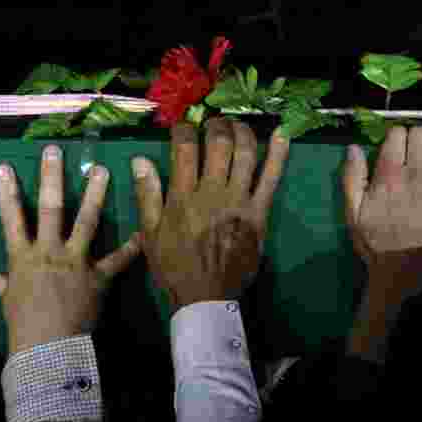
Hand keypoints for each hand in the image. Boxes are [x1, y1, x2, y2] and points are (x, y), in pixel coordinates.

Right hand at [0, 145, 141, 355]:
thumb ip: (3, 286)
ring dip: (96, 194)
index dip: (7, 192)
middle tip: (55, 150)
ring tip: (102, 169)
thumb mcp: (9, 303)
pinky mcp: (98, 277)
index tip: (4, 166)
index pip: (11, 219)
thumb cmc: (23, 327)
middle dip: (52, 177)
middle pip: (50, 208)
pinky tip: (143, 232)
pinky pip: (118, 260)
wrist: (48, 348)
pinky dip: (132, 248)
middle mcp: (49, 251)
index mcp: (24, 257)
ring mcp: (76, 261)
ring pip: (87, 221)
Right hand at [131, 117, 290, 312]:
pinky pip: (271, 179)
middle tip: (213, 124)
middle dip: (216, 126)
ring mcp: (239, 201)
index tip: (183, 127)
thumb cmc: (174, 266)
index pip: (184, 148)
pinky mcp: (259, 213)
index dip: (184, 129)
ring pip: (245, 154)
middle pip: (219, 144)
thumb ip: (146, 194)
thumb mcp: (149, 233)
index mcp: (183, 196)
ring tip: (237, 125)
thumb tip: (140, 159)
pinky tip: (282, 135)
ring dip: (243, 132)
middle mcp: (212, 192)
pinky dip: (278, 155)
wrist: (206, 297)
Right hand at [342, 124, 421, 279]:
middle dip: (416, 133)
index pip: (396, 134)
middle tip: (415, 145)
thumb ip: (352, 178)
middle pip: (421, 133)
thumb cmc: (380, 244)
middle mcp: (418, 172)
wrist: (412, 272)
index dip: (395, 134)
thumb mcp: (354, 214)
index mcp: (389, 175)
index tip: (395, 143)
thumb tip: (353, 148)